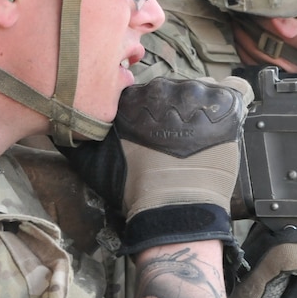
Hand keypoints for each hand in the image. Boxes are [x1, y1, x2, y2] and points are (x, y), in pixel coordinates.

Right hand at [62, 76, 252, 254]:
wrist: (173, 209)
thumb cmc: (135, 189)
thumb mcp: (92, 162)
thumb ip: (76, 137)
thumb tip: (59, 126)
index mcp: (134, 96)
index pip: (149, 92)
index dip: (155, 113)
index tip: (158, 132)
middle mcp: (165, 88)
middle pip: (177, 90)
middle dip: (179, 109)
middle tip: (180, 140)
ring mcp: (198, 95)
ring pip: (204, 90)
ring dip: (204, 108)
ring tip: (202, 137)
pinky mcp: (226, 107)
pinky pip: (237, 91)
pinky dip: (234, 100)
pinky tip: (227, 119)